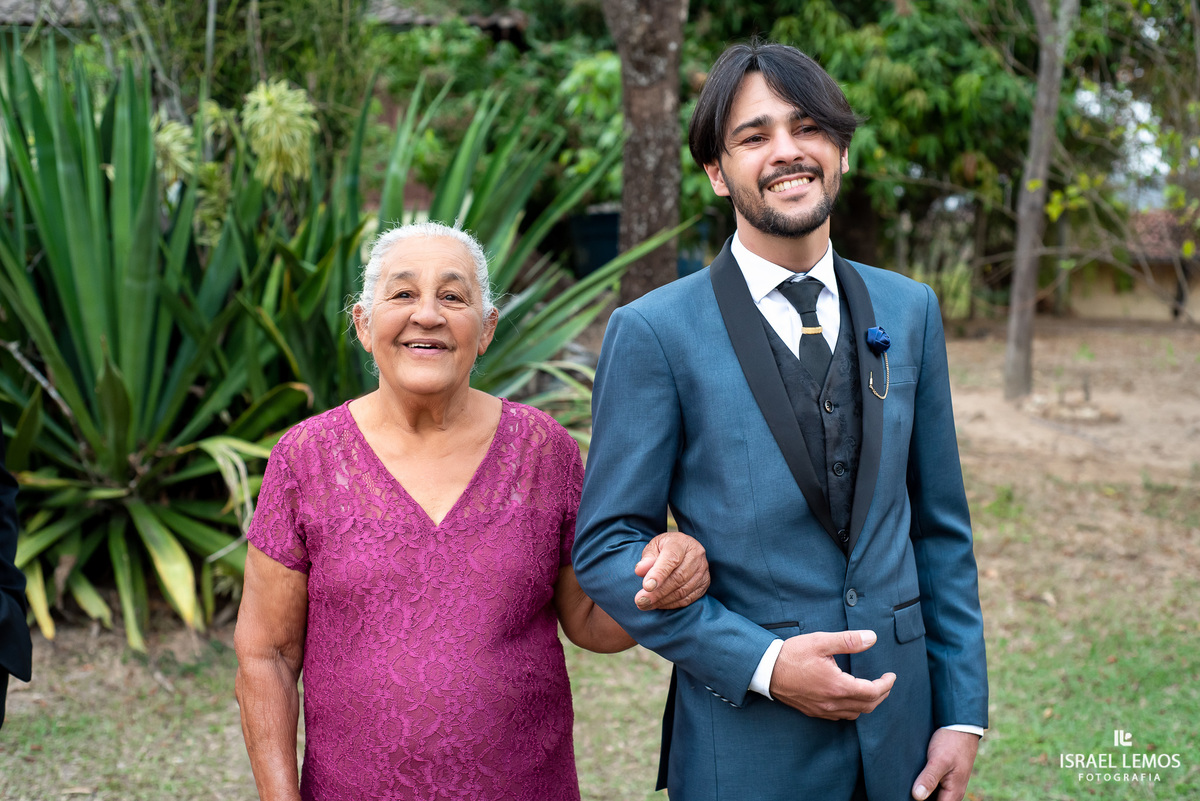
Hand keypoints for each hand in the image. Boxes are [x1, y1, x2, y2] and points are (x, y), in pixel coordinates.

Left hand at [632, 531, 709, 609]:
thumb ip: (647, 558)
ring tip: (645, 604)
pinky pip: (688, 598)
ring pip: (683, 591)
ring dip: (663, 600)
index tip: (646, 586)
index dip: (658, 574)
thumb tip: (640, 570)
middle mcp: (696, 555)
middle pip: (678, 578)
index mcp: (681, 543)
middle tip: (640, 601)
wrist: (683, 548)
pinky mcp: (704, 583)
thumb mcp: (653, 547)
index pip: (671, 559)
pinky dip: (672, 604)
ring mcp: (702, 570)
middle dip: (658, 592)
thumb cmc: (665, 548)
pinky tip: (659, 604)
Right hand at [768, 631, 895, 718]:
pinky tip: (850, 699)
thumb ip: (848, 641)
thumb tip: (872, 638)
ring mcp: (822, 709)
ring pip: (854, 714)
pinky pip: (840, 716)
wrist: (766, 670)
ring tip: (871, 691)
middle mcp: (832, 702)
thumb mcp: (821, 642)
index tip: (891, 676)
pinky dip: (852, 710)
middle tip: (885, 683)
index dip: (886, 685)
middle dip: (881, 695)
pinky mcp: (813, 711)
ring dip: (868, 704)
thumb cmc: (792, 655)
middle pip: (867, 706)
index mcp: (838, 686)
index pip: (872, 692)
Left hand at [911, 728, 979, 800]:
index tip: (906, 797)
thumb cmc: (952, 742)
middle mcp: (953, 793)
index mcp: (953, 793)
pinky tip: (914, 779)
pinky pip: (934, 788)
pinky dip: (925, 785)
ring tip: (909, 785)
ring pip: (934, 796)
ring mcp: (949, 785)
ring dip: (923, 793)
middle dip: (920, 798)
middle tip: (904, 791)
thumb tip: (918, 796)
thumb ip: (929, 778)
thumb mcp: (938, 760)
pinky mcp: (944, 777)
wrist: (961, 726)